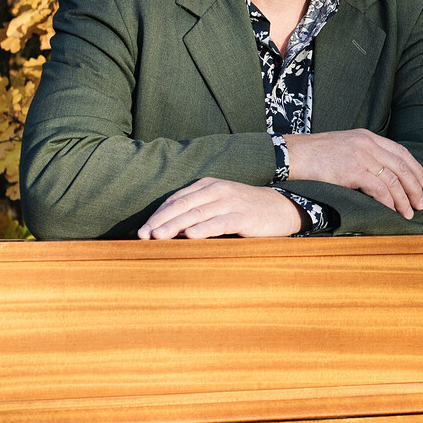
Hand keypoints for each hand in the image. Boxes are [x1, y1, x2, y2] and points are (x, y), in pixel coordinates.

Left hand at [138, 179, 302, 239]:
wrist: (281, 208)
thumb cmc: (245, 210)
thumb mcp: (219, 205)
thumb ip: (197, 212)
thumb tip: (168, 230)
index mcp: (206, 186)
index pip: (176, 200)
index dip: (157, 215)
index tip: (141, 232)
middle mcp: (216, 190)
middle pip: (182, 206)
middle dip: (160, 221)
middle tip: (143, 236)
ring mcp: (230, 201)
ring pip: (197, 213)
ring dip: (175, 226)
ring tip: (158, 237)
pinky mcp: (243, 216)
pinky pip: (220, 222)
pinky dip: (204, 228)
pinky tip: (190, 236)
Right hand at [284, 130, 422, 219]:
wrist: (294, 154)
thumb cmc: (316, 155)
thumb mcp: (345, 146)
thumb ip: (364, 154)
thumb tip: (381, 174)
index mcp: (368, 137)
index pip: (400, 152)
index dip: (416, 169)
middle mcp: (367, 144)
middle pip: (401, 166)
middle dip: (415, 187)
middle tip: (421, 203)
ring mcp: (360, 156)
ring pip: (393, 179)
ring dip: (404, 199)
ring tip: (409, 213)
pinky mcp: (352, 171)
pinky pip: (378, 188)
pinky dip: (389, 201)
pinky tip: (392, 211)